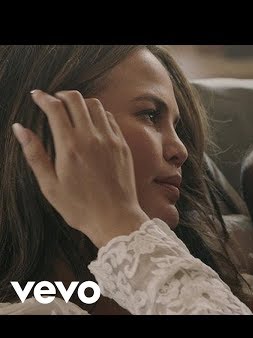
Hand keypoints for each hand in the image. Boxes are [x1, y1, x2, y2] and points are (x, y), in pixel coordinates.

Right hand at [12, 90, 148, 247]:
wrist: (115, 218)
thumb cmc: (79, 207)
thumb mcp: (49, 185)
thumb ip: (34, 154)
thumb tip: (19, 128)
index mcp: (70, 147)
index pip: (55, 108)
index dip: (43, 97)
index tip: (36, 96)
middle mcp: (92, 138)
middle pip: (76, 99)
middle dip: (61, 95)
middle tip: (52, 101)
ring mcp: (111, 140)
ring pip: (96, 105)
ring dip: (81, 102)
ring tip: (71, 111)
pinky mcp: (123, 145)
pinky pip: (110, 119)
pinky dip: (98, 114)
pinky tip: (91, 123)